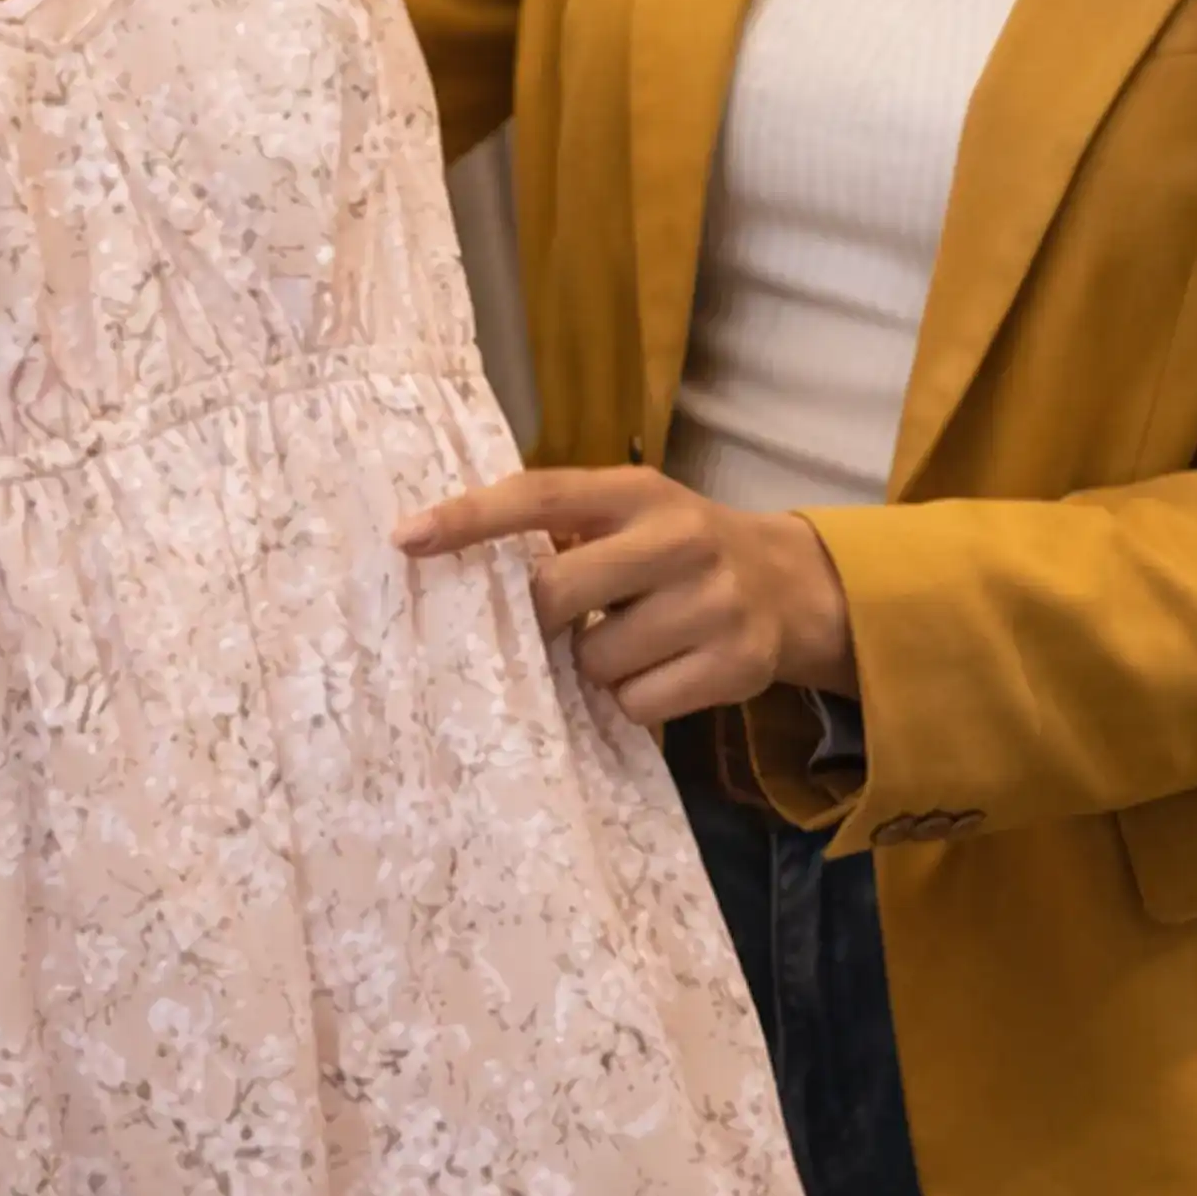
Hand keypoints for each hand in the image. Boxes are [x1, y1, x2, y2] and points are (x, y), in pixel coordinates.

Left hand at [394, 469, 857, 726]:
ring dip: (594, 667)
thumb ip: (565, 532)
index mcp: (637, 491)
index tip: (406, 539)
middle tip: (555, 627)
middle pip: (558, 592)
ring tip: (628, 645)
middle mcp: (678, 537)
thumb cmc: (676, 551)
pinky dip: (633, 701)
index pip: (539, 495)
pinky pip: (639, 704)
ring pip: (598, 661)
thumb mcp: (631, 517)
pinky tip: (658, 673)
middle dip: (540, 622)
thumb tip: (454, 568)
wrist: (790, 586)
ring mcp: (712, 602)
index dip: (470, 517)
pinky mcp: (736, 663)